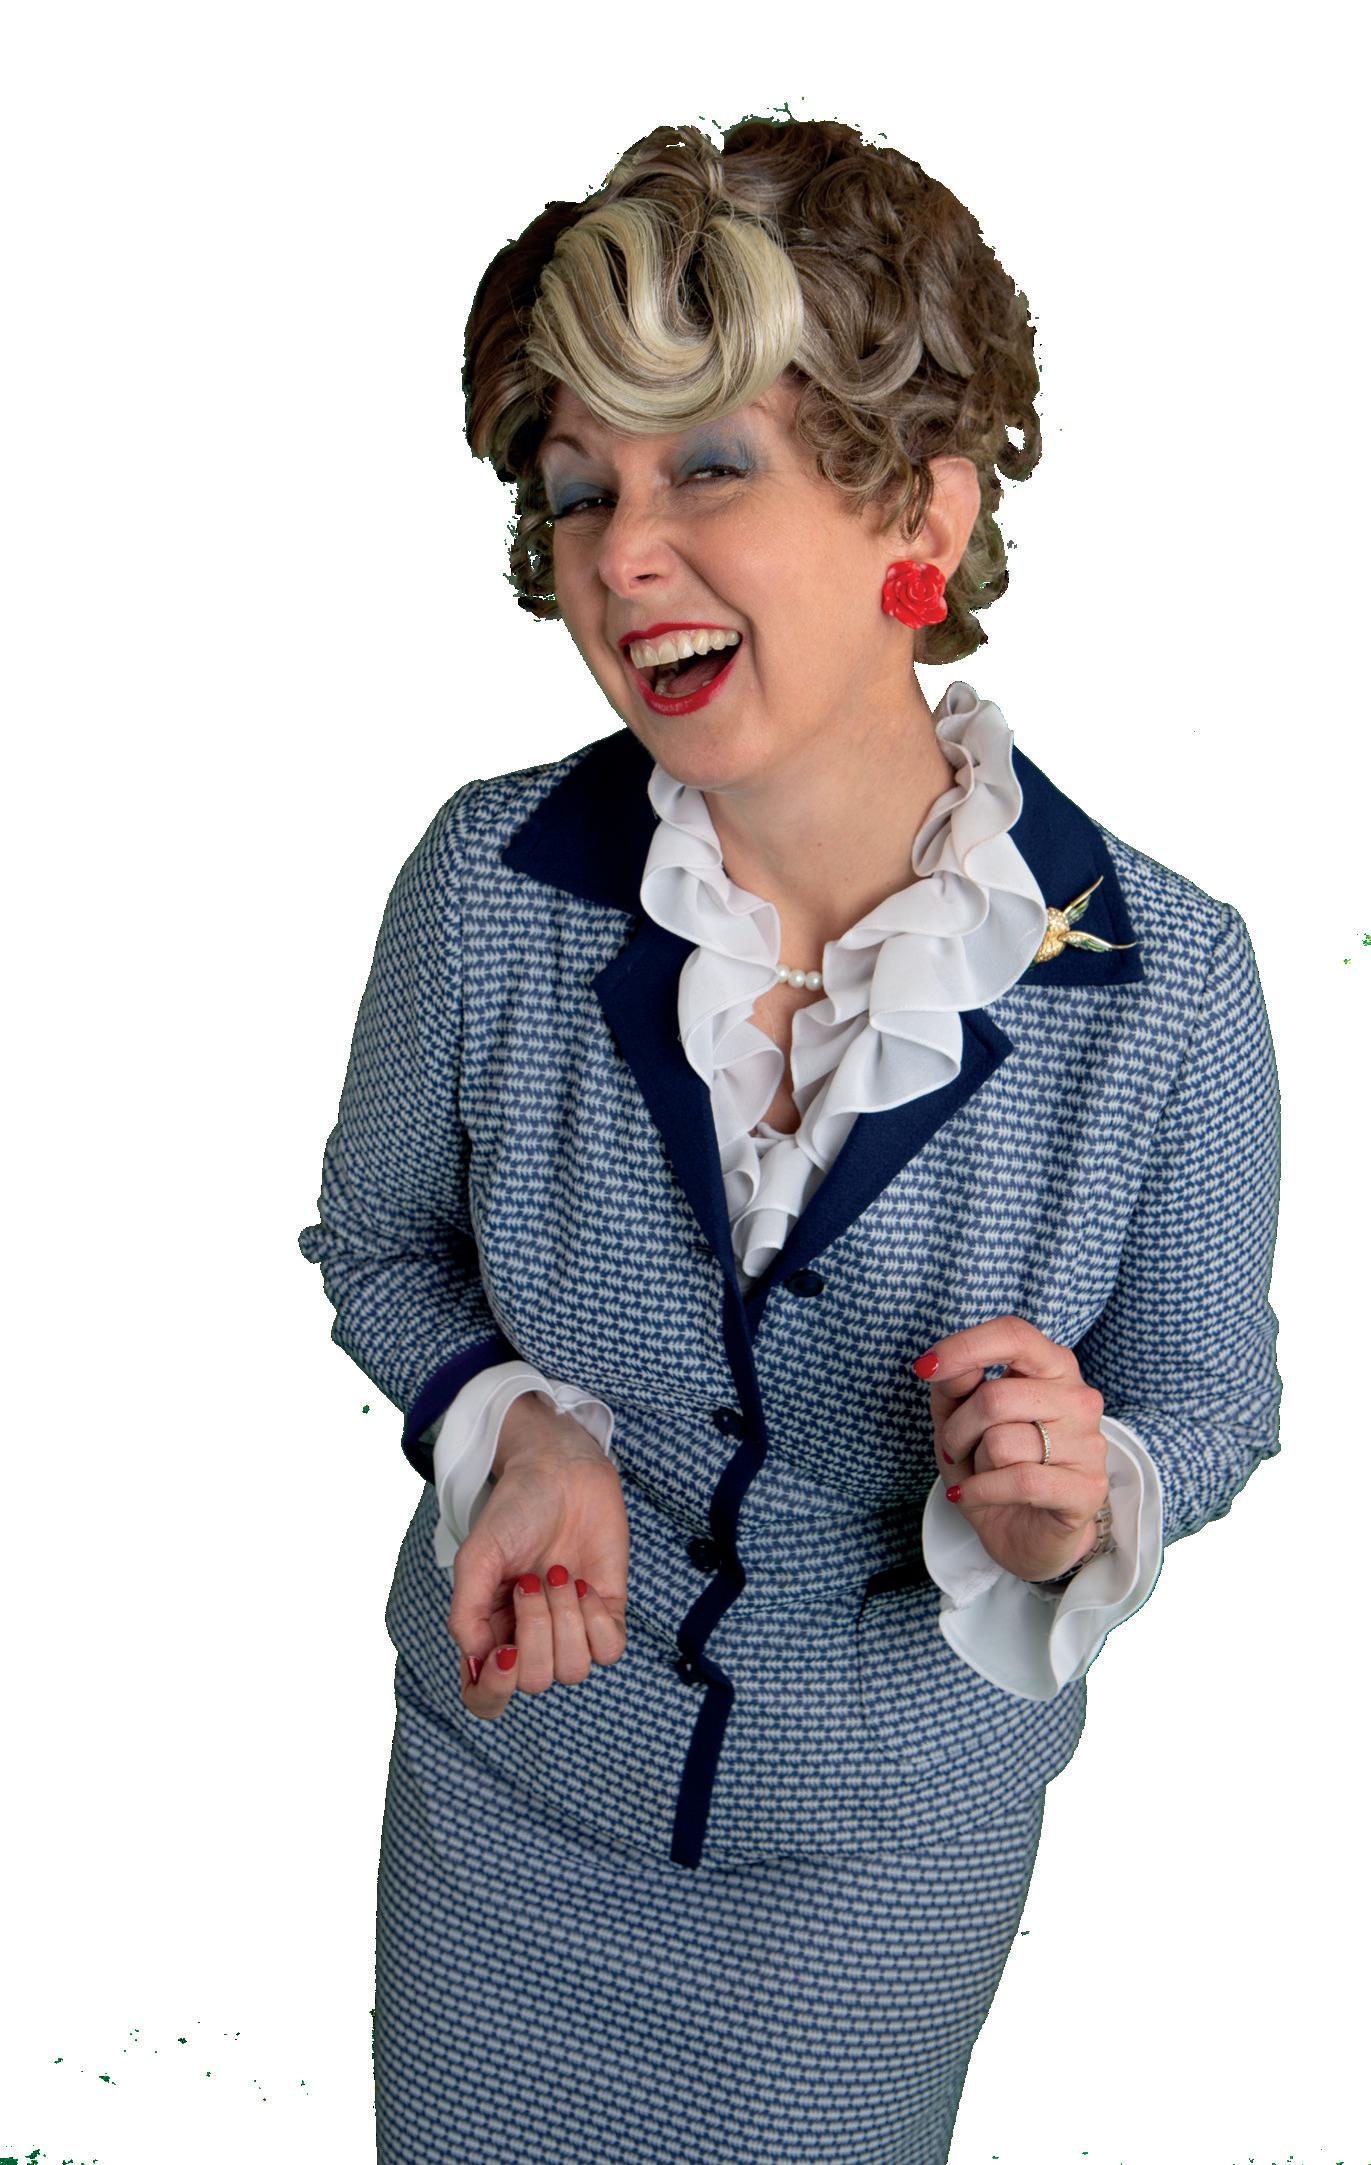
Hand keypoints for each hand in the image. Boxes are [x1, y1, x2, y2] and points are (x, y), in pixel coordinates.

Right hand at [448, 1393, 628, 1720]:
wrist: (562, 1472)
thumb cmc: (514, 1511)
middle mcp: (529, 1638)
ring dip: (565, 1619)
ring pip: (573, 1670)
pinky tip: (585, 1586)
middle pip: (535, 1681)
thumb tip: (479, 1661)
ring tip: (559, 1575)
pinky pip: (610, 1651)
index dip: (494, 1691)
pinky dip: (598, 1621)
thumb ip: (467, 1613)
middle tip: (532, 1581)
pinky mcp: (607, 1613)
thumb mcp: (477, 1557)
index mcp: (490, 1632)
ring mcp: (570, 1628)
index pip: (486, 1697)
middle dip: (535, 1630)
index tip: (504, 1653)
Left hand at [914, 1316, 1108, 1584]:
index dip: (964, 1347)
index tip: (925, 1369)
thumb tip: (949, 1367)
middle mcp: (1079, 1398)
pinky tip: (972, 1496)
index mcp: (1053, 1367)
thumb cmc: (993, 1466)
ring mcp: (1088, 1443)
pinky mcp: (1087, 1488)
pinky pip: (1018, 1481)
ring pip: (1002, 1443)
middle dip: (957, 1430)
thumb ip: (953, 1387)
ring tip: (982, 1474)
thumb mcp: (959, 1420)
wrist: (1025, 1534)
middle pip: (995, 1397)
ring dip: (974, 1465)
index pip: (1013, 1335)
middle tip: (955, 1450)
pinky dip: (980, 1491)